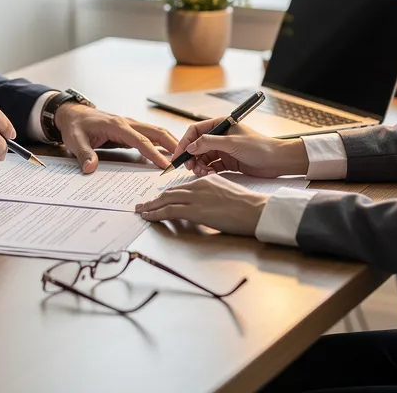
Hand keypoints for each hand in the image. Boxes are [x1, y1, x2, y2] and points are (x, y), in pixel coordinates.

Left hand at [54, 103, 177, 172]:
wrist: (72, 114)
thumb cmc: (75, 126)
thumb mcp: (75, 141)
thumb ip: (84, 155)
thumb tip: (90, 169)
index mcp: (117, 126)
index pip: (141, 141)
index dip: (154, 154)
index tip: (165, 165)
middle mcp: (127, 123)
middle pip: (156, 132)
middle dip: (172, 144)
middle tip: (185, 159)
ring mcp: (130, 125)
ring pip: (156, 132)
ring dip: (170, 142)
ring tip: (182, 157)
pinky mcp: (130, 130)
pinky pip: (149, 136)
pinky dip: (161, 143)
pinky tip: (168, 153)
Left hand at [135, 173, 268, 235]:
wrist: (255, 210)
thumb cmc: (248, 205)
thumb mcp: (228, 192)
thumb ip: (214, 195)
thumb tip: (207, 204)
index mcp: (207, 180)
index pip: (182, 187)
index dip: (168, 194)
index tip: (160, 198)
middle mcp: (199, 185)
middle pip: (170, 191)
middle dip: (155, 199)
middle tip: (144, 204)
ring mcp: (196, 197)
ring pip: (166, 199)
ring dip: (151, 206)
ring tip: (141, 211)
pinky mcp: (194, 210)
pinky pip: (169, 210)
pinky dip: (156, 213)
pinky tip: (148, 216)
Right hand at [175, 119, 308, 178]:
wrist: (277, 161)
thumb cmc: (259, 147)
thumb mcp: (232, 143)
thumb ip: (209, 143)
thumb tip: (190, 147)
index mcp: (221, 124)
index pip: (195, 131)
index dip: (185, 143)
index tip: (178, 155)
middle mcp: (220, 136)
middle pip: (197, 146)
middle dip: (191, 157)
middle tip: (190, 168)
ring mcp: (223, 150)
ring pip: (203, 157)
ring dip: (199, 166)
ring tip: (202, 173)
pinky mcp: (228, 162)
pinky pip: (211, 166)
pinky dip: (207, 171)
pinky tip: (209, 175)